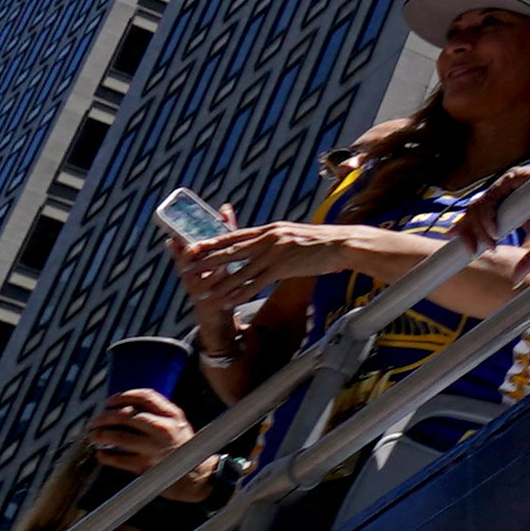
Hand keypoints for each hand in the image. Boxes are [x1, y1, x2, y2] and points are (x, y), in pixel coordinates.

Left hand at [82, 389, 198, 480]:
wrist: (196, 475)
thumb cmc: (183, 447)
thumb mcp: (177, 422)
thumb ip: (157, 412)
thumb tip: (125, 406)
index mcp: (172, 415)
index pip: (144, 397)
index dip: (123, 396)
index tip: (109, 401)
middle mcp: (162, 429)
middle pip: (127, 416)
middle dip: (105, 417)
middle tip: (95, 421)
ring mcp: (153, 448)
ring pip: (119, 437)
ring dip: (101, 435)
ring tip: (94, 435)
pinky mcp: (144, 467)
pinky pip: (118, 459)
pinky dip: (106, 456)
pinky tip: (101, 454)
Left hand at [178, 221, 390, 315]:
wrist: (343, 243)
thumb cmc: (321, 242)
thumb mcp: (293, 235)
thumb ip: (275, 240)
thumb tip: (262, 244)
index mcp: (270, 229)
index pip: (234, 235)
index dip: (212, 242)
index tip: (193, 247)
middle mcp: (268, 238)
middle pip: (230, 251)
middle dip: (206, 261)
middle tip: (186, 268)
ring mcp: (275, 252)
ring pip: (239, 270)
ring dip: (218, 283)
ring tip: (201, 292)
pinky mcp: (282, 267)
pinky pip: (255, 283)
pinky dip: (239, 293)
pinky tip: (227, 301)